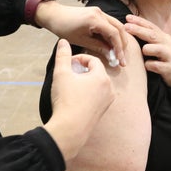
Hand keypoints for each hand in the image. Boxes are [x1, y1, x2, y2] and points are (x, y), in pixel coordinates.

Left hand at [35, 2, 130, 66]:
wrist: (55, 15)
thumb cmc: (64, 28)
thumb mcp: (81, 41)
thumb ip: (98, 47)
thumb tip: (111, 55)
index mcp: (95, 19)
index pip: (114, 34)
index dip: (119, 48)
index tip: (120, 60)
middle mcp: (100, 13)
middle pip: (119, 28)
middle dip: (122, 44)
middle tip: (122, 59)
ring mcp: (99, 12)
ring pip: (116, 25)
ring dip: (119, 39)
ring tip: (118, 53)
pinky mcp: (97, 13)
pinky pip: (110, 23)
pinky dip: (113, 34)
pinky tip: (111, 44)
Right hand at [44, 39, 114, 160]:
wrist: (70, 129)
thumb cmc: (66, 100)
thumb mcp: (61, 73)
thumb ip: (62, 55)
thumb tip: (63, 41)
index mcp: (102, 77)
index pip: (93, 60)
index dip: (78, 59)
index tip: (67, 64)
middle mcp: (109, 89)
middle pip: (96, 72)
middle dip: (81, 70)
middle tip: (67, 74)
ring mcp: (107, 102)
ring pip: (96, 85)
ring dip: (84, 82)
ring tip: (70, 86)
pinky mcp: (102, 112)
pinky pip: (96, 97)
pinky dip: (87, 93)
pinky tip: (74, 99)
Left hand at [123, 14, 170, 88]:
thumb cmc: (170, 59)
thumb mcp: (163, 45)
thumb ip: (151, 38)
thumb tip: (133, 28)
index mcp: (164, 37)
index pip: (151, 26)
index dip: (139, 21)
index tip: (127, 17)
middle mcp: (167, 44)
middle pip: (151, 34)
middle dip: (137, 30)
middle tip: (125, 27)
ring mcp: (169, 55)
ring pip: (152, 49)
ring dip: (145, 50)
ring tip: (145, 53)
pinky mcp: (169, 68)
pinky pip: (154, 65)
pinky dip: (149, 66)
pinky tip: (149, 67)